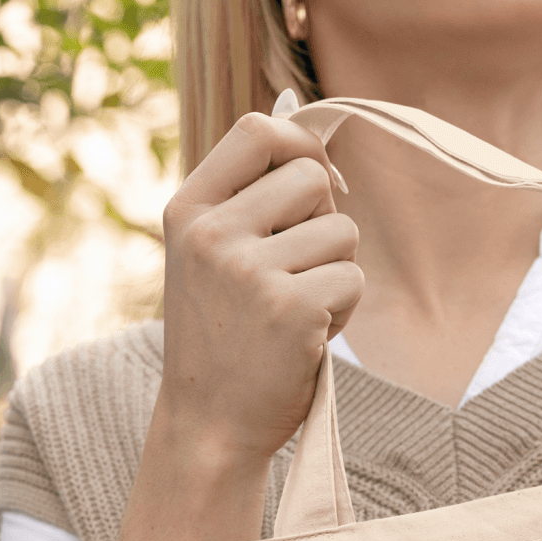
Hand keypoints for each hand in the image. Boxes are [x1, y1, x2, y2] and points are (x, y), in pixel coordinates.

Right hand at [113, 113, 363, 540]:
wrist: (208, 426)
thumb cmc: (220, 339)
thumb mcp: (208, 256)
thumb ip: (246, 194)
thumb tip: (300, 114)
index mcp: (188, 211)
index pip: (257, 130)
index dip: (299, 145)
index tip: (311, 184)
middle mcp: (213, 234)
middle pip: (311, 177)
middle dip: (324, 220)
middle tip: (299, 268)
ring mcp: (251, 271)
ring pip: (342, 231)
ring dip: (336, 271)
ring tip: (298, 310)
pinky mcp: (293, 308)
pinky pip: (353, 279)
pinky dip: (344, 310)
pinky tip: (309, 336)